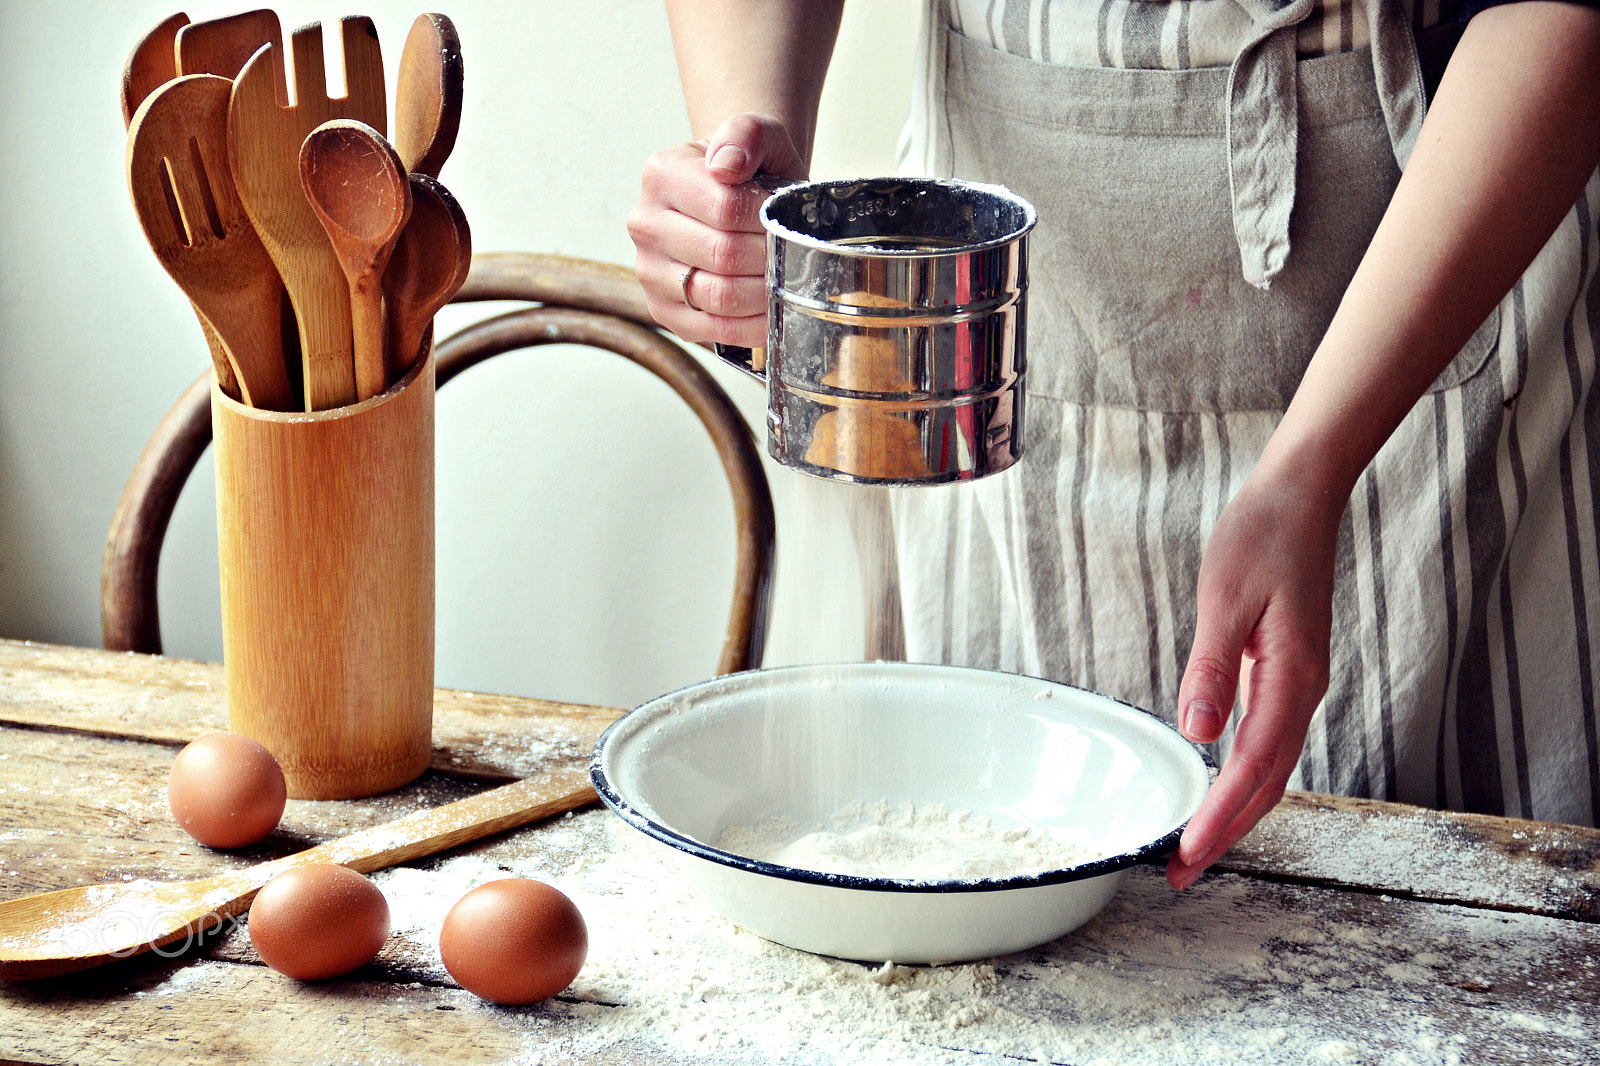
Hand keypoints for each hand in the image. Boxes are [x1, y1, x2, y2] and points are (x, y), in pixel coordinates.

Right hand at [627, 113, 806, 346]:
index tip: (785, 221)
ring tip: (785, 280)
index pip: (726, 208)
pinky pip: (713, 330)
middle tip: (793, 254)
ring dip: (764, 294)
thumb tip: (727, 164)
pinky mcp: (662, 310)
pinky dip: (752, 327)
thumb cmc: (750, 170)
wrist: (736, 196)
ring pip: (719, 296)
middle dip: (769, 259)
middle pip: (722, 255)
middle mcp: (645, 223)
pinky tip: (772, 312)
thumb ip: (747, 135)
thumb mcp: (758, 136)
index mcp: (662, 174)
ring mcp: (648, 270)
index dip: (767, 221)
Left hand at [1166, 456, 1342, 889]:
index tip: (1186, 854)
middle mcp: (1302, 691)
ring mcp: (1298, 684)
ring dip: (1235, 810)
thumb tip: (1199, 732)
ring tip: (1195, 844)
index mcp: (1291, 679)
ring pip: (1271, 767)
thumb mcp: (1226, 601)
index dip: (1219, 817)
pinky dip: (1244, 776)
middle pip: (1268, 783)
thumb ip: (1212, 669)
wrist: (1300, 498)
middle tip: (1181, 873)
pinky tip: (1218, 786)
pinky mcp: (1287, 673)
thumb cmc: (1261, 539)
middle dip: (1226, 832)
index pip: (1252, 768)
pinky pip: (1269, 741)